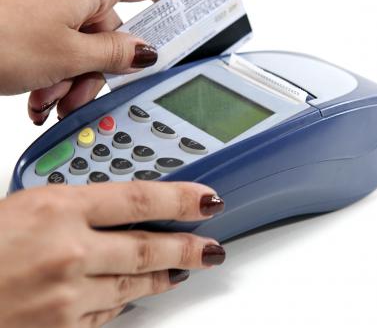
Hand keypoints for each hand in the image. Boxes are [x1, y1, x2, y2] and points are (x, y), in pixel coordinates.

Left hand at [0, 0, 178, 123]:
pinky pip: (60, 37)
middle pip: (112, 29)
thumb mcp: (71, 55)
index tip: (193, 15)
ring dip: (73, 76)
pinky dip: (56, 67)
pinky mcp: (31, 6)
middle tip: (84, 96)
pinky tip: (39, 91)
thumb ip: (117, 54)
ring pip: (84, 40)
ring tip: (50, 99)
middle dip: (100, 69)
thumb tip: (146, 52)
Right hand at [0, 181, 224, 326]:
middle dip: (188, 247)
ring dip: (164, 276)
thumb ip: (76, 207)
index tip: (207, 199)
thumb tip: (123, 208)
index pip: (140, 198)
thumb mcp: (28, 204)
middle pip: (148, 246)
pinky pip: (107, 315)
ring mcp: (66, 296)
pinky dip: (125, 303)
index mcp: (57, 208)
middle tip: (212, 246)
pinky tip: (136, 295)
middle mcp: (68, 251)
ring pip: (134, 284)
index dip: (181, 197)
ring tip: (182, 269)